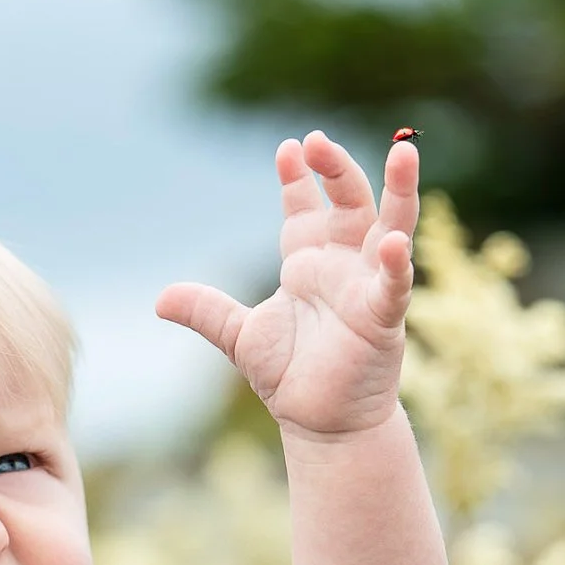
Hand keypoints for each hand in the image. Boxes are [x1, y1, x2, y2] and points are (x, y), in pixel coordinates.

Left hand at [156, 130, 419, 441]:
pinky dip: (397, 263)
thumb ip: (206, 311)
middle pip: (348, 202)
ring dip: (398, 189)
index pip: (305, 207)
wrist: (320, 424)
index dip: (298, 177)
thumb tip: (160, 300)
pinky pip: (395, 284)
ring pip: (392, 225)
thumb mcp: (240, 336)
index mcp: (308, 263)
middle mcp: (343, 265)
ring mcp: (368, 286)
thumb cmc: (290, 377)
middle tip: (317, 140)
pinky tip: (395, 241)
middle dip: (336, 169)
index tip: (288, 147)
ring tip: (404, 151)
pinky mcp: (383, 317)